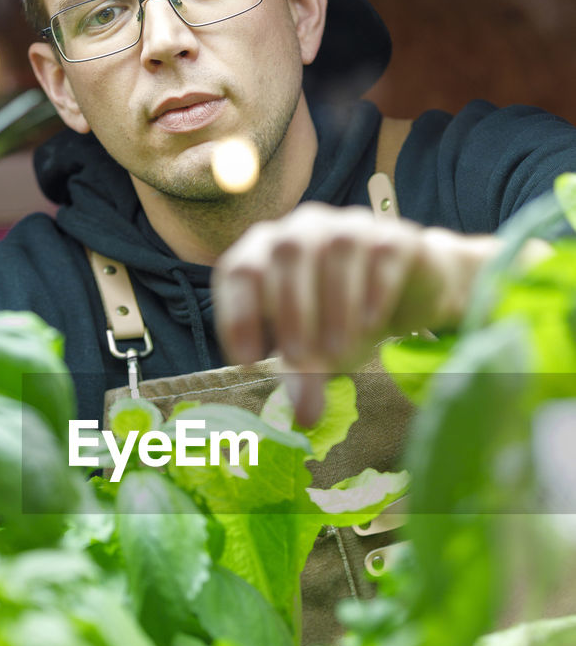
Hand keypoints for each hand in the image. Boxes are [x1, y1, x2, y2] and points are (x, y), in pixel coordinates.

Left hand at [213, 203, 497, 426]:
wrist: (407, 289)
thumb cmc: (341, 317)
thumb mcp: (317, 351)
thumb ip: (304, 378)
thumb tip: (305, 420)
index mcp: (265, 251)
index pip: (239, 271)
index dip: (238, 314)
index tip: (248, 363)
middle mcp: (302, 228)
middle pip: (287, 256)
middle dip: (292, 313)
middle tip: (299, 362)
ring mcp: (348, 225)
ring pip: (335, 250)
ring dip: (335, 305)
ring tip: (339, 355)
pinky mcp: (393, 236)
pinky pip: (381, 253)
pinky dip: (374, 289)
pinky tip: (371, 325)